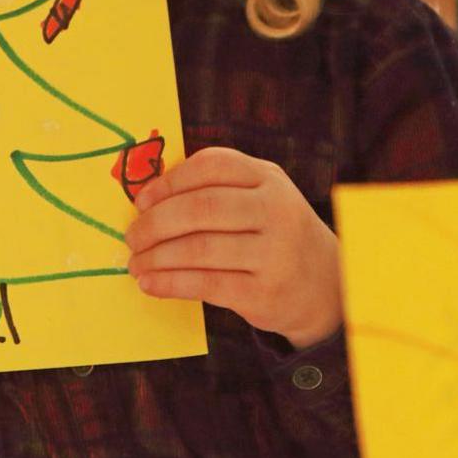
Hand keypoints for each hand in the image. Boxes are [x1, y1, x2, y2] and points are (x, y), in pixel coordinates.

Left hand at [124, 147, 342, 348]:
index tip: (142, 201)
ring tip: (136, 264)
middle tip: (132, 237)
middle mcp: (275, 210)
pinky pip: (205, 284)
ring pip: (199, 248)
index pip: (211, 166)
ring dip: (156, 257)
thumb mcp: (261, 199)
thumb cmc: (275, 236)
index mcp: (269, 178)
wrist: (326, 285)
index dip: (169, 181)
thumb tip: (147, 199)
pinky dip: (169, 283)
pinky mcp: (264, 292)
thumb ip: (216, 190)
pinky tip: (150, 284)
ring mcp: (273, 252)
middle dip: (155, 223)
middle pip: (200, 208)